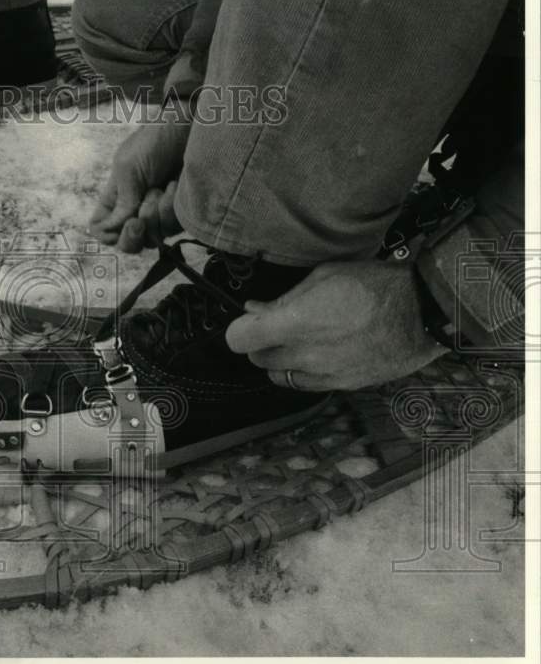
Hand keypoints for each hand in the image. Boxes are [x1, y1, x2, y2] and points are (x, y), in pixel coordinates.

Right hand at [90, 114, 191, 251]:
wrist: (190, 130)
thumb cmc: (153, 142)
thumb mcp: (128, 168)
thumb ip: (120, 202)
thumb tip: (109, 230)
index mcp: (115, 199)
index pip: (101, 229)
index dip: (106, 235)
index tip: (116, 227)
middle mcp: (134, 210)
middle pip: (127, 244)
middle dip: (132, 236)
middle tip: (138, 221)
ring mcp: (159, 214)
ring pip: (151, 238)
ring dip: (154, 214)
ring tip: (160, 187)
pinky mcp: (180, 214)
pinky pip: (173, 229)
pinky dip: (172, 209)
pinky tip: (174, 186)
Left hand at [225, 261, 448, 390]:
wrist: (425, 313)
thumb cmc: (376, 286)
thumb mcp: (325, 277)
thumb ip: (285, 298)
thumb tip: (255, 308)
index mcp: (296, 322)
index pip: (239, 338)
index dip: (239, 329)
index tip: (248, 320)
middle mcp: (305, 354)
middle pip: (257, 359)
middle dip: (260, 342)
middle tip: (277, 326)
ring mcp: (324, 374)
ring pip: (279, 376)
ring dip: (280, 360)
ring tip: (300, 341)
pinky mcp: (342, 386)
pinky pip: (307, 385)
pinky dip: (304, 372)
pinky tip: (320, 353)